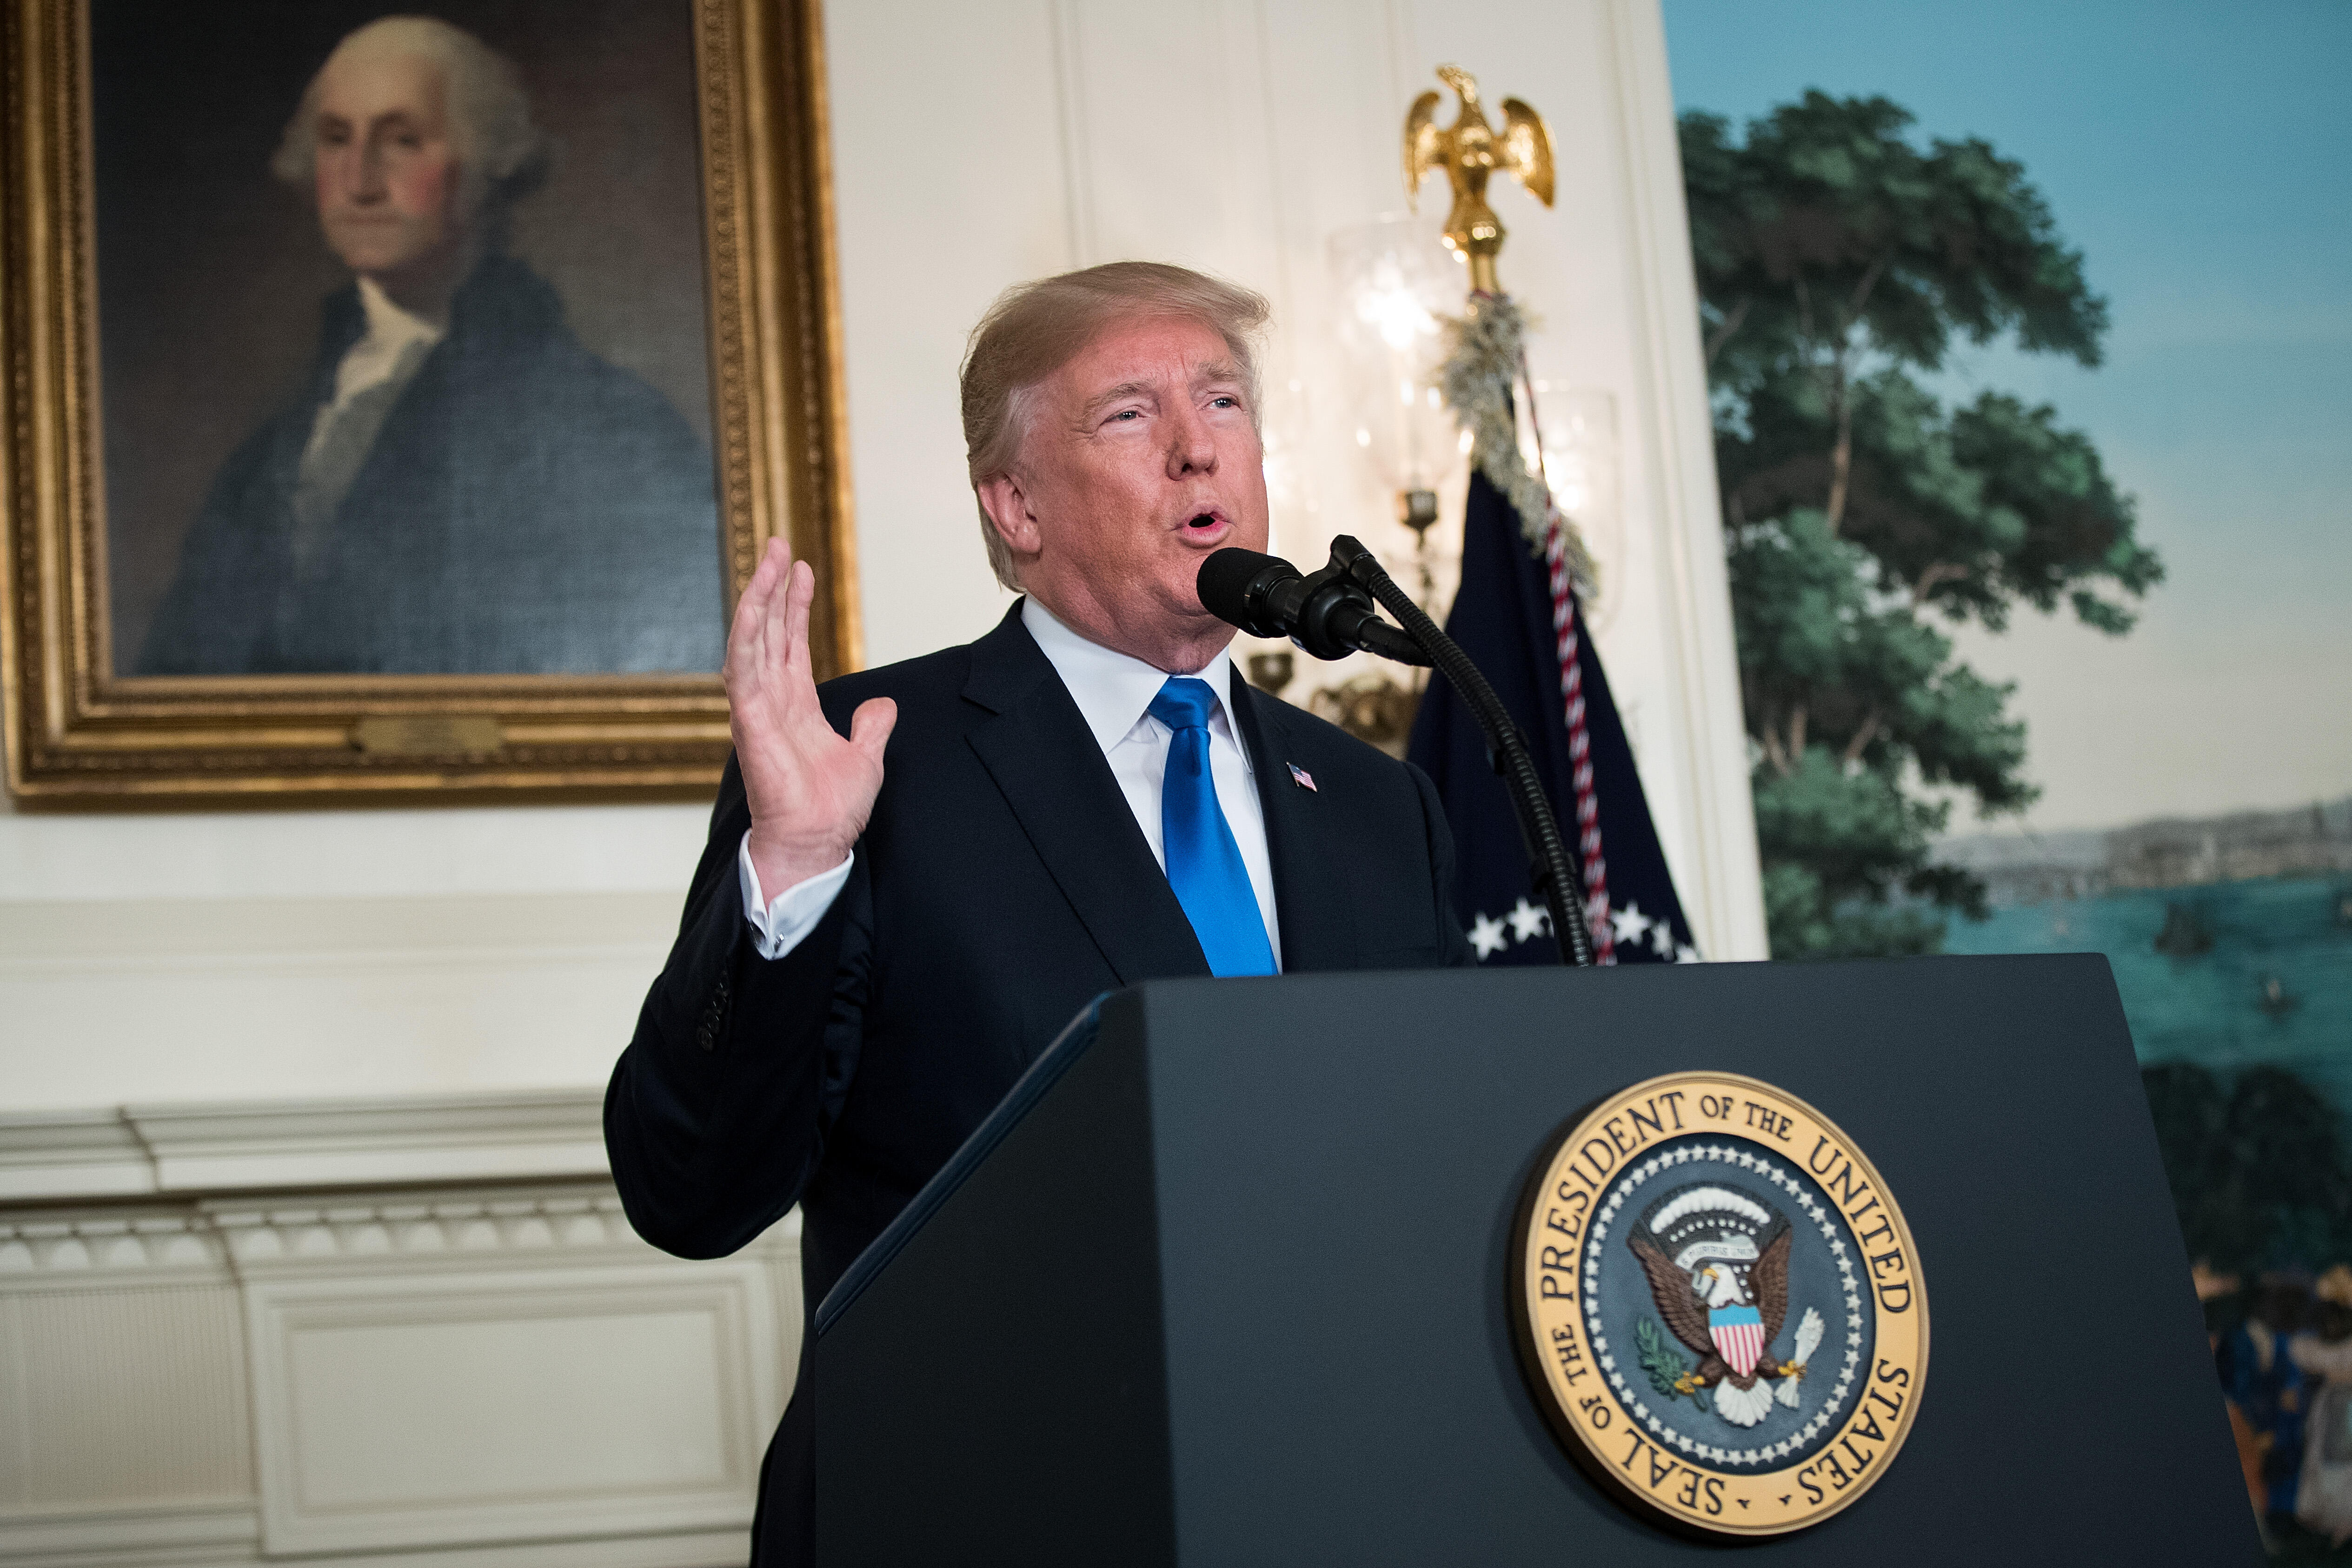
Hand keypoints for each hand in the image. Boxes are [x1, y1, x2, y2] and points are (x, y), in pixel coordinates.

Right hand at [726, 537, 895, 895]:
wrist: (817, 845)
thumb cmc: (830, 810)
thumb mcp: (864, 758)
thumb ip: (870, 727)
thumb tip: (882, 704)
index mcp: (794, 704)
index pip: (789, 642)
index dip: (794, 605)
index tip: (802, 569)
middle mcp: (771, 700)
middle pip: (768, 631)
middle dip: (772, 587)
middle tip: (780, 544)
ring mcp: (757, 709)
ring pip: (752, 641)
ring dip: (759, 599)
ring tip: (770, 560)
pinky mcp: (750, 723)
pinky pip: (743, 671)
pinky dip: (746, 637)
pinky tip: (752, 607)